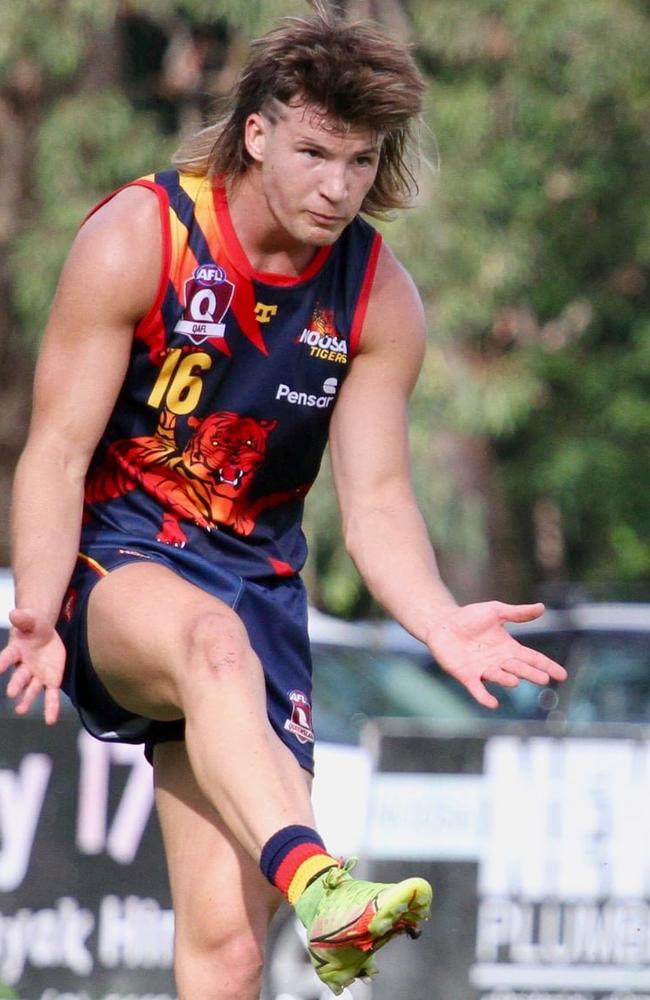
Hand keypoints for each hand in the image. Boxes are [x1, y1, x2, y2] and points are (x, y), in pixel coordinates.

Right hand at [0, 609, 65, 723]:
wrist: (44, 633)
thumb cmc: (34, 626)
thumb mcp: (32, 619)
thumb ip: (24, 618)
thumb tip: (14, 613)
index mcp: (16, 650)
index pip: (7, 657)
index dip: (1, 663)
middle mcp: (24, 666)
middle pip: (19, 677)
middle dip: (15, 684)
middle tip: (11, 693)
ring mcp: (37, 675)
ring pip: (32, 689)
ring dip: (27, 700)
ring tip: (21, 710)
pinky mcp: (51, 680)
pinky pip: (51, 696)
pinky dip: (51, 708)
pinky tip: (50, 720)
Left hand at [425, 601, 566, 708]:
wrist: (443, 622)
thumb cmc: (470, 617)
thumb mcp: (496, 611)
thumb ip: (518, 613)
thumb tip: (542, 607)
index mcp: (508, 648)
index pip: (532, 658)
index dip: (547, 666)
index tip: (562, 675)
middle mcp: (499, 662)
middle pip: (519, 669)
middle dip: (530, 674)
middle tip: (543, 679)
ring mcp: (483, 670)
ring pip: (499, 677)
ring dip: (507, 680)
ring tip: (515, 680)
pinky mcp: (466, 675)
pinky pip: (477, 688)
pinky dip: (484, 697)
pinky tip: (492, 703)